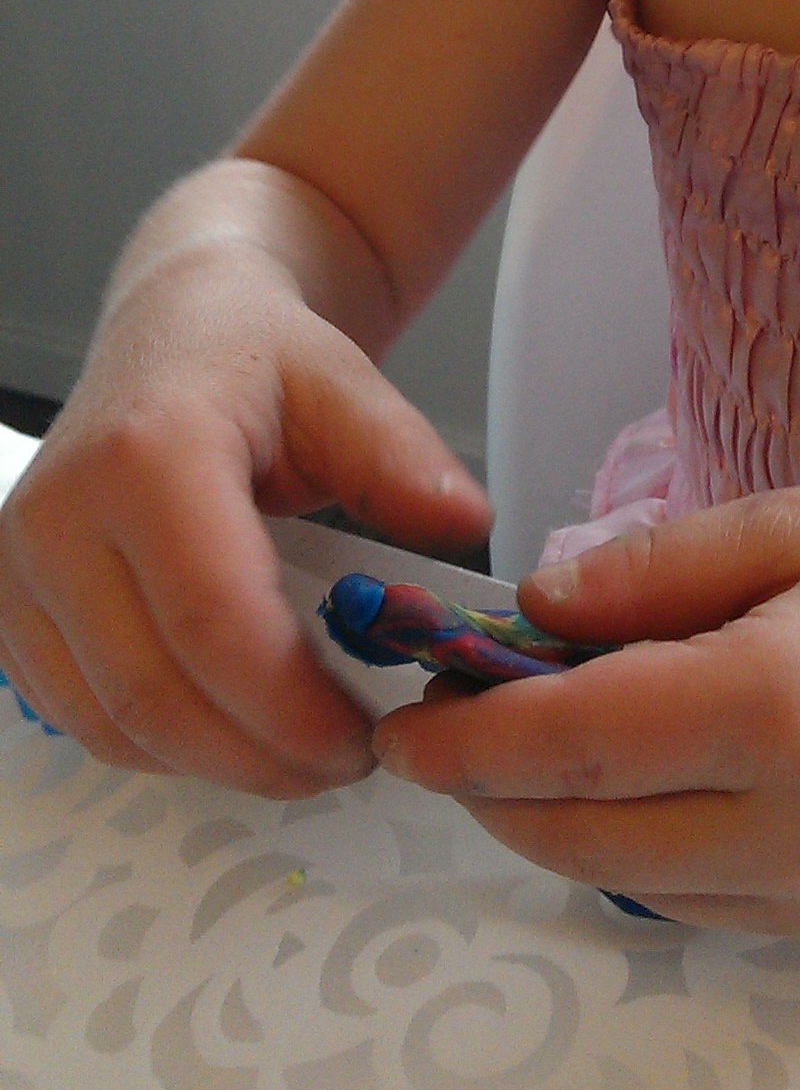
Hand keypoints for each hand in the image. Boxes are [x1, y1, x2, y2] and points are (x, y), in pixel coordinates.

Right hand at [0, 249, 491, 797]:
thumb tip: (464, 524)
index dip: (290, 708)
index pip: (214, 620)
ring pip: (112, 723)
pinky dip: (160, 742)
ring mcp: (17, 568)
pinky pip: (79, 716)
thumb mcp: (346, 383)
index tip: (362, 738)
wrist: (176, 330)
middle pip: (155, 693)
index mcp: (147, 455)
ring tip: (297, 744)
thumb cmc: (256, 358)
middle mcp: (60, 516)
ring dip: (213, 760)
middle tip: (343, 760)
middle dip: (261, 755)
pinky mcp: (7, 608)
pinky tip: (228, 719)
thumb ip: (404, 457)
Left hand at [371, 483, 799, 934]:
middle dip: (482, 782)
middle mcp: (791, 821)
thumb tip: (528, 609)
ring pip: (612, 875)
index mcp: (779, 703)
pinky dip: (617, 840)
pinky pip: (676, 895)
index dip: (463, 736)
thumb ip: (653, 571)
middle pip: (572, 829)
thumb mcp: (794, 520)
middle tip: (441, 710)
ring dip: (541, 814)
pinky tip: (620, 767)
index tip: (398, 713)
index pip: (571, 740)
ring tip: (521, 727)